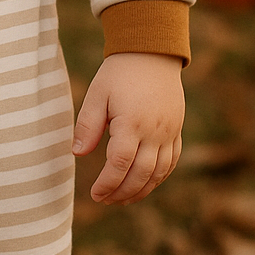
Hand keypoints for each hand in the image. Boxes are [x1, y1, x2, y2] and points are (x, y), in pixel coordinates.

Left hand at [72, 52, 183, 205]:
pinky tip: (144, 185)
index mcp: (131, 122)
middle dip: (122, 192)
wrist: (151, 54)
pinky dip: (159, 178)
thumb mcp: (96, 94)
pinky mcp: (176, 130)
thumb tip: (77, 153)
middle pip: (141, 174)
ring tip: (122, 200)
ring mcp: (169, 132)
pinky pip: (171, 161)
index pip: (119, 163)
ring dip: (141, 190)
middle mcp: (154, 131)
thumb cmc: (119, 74)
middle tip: (105, 201)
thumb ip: (88, 125)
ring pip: (159, 172)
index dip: (107, 183)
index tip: (95, 194)